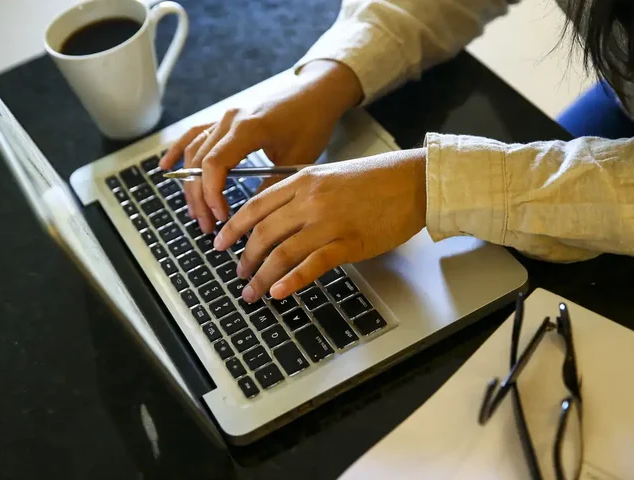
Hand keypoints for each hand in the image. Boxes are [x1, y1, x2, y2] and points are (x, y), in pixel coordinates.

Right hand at [158, 60, 362, 232]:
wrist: (316, 93)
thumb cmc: (311, 122)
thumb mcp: (297, 160)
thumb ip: (272, 186)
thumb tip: (252, 216)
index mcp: (248, 128)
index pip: (215, 165)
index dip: (211, 194)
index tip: (221, 217)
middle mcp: (230, 120)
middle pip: (200, 162)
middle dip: (200, 198)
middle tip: (208, 225)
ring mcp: (224, 118)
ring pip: (194, 152)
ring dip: (191, 185)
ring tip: (197, 212)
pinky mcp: (225, 119)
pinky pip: (194, 135)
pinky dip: (178, 151)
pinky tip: (166, 167)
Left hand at [213, 149, 427, 302]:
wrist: (413, 181)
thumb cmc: (375, 179)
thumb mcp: (329, 175)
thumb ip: (302, 193)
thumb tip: (277, 219)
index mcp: (303, 180)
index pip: (256, 206)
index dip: (233, 227)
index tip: (220, 242)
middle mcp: (310, 200)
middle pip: (264, 232)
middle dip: (245, 257)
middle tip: (238, 274)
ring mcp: (329, 222)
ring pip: (282, 252)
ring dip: (262, 276)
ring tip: (252, 292)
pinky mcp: (349, 242)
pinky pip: (313, 264)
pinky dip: (292, 280)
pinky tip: (279, 292)